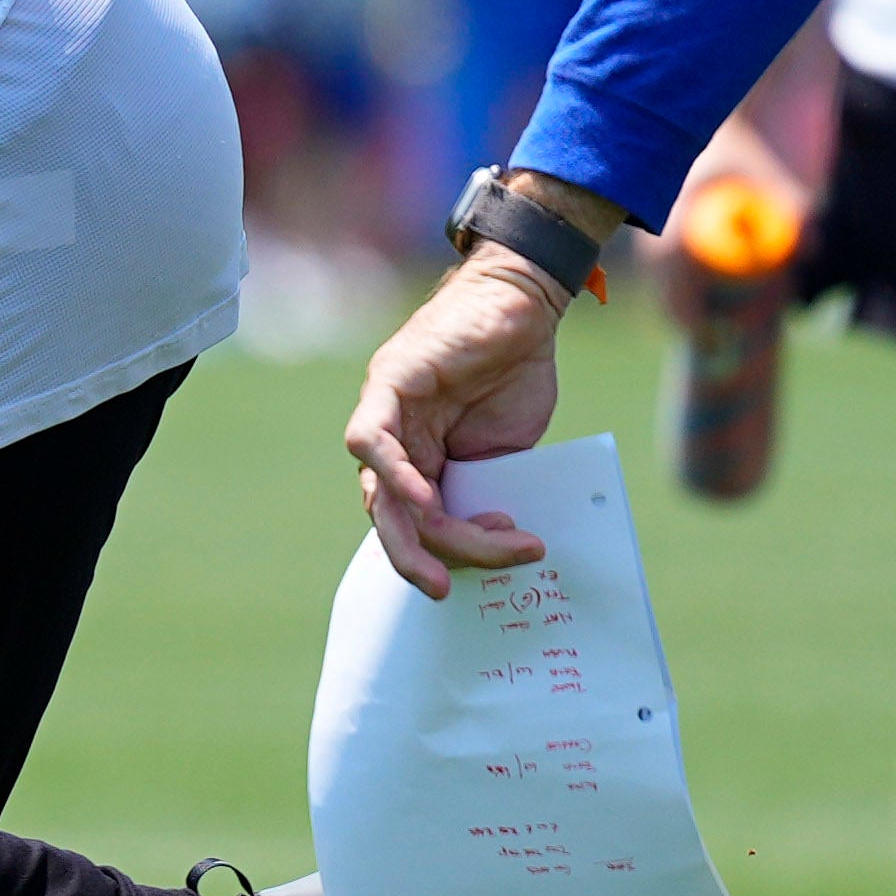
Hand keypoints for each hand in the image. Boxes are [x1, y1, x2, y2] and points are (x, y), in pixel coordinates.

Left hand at [343, 248, 572, 594]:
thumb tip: (499, 546)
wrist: (524, 306)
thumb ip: (488, 493)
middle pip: (391, 518)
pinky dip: (394, 474)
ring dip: (421, 528)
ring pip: (382, 491)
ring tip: (478, 541)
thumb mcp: (507, 451)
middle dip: (415, 559)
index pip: (415, 525)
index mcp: (421, 464)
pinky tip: (426, 497)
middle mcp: (395, 444)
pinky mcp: (387, 383)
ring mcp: (386, 414)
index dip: (446, 555)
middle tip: (444, 589)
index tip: (485, 573)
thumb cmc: (516, 372)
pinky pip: (370, 440)